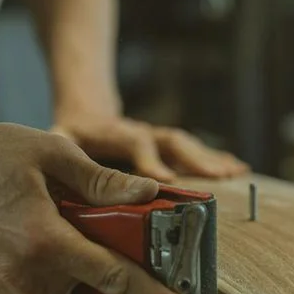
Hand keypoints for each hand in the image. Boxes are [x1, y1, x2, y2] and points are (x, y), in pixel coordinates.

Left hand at [50, 114, 248, 181]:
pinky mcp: (167, 148)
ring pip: (187, 146)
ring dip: (210, 158)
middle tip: (217, 176)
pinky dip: (217, 158)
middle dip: (194, 159)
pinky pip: (194, 151)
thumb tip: (55, 177)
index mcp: (116, 133)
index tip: (165, 180)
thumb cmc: (73, 133)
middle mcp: (142, 134)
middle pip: (171, 142)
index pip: (136, 144)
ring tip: (235, 173)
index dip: (150, 162)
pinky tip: (238, 169)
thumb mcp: (60, 139)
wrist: (89, 112)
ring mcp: (157, 140)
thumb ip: (60, 150)